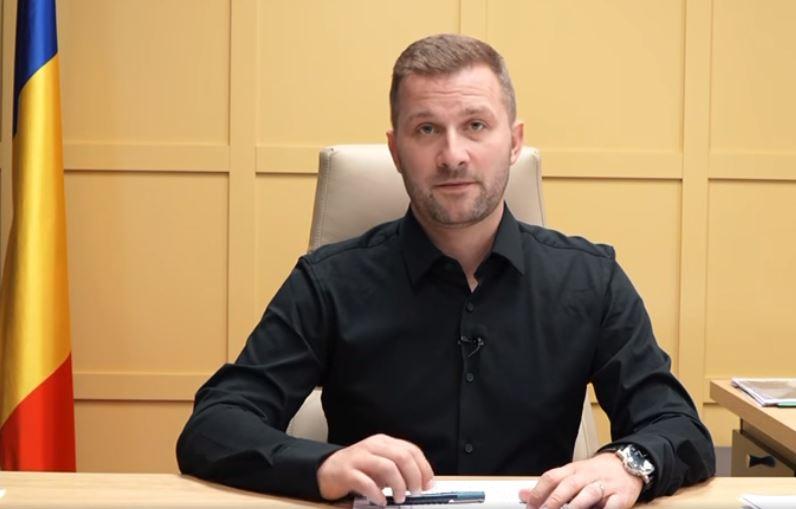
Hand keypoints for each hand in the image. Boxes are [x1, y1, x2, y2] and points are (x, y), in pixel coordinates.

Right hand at [316, 433, 434, 504]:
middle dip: (414, 476)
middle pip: (401, 457)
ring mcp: (358, 457)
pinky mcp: (346, 472)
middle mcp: (372, 446)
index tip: (428, 484)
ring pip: (387, 467)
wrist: (327, 471)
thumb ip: (399, 469)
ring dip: (398, 485)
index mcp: (383, 442)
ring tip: (400, 498)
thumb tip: (422, 483)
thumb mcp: (381, 465)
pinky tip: (381, 501)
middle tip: (416, 492)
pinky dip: (377, 493)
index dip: (423, 468)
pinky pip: (366, 482)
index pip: (411, 450)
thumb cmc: (359, 470)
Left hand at [519, 452, 642, 508]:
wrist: (628, 463)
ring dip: (576, 506)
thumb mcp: (572, 474)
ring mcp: (604, 486)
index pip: (551, 477)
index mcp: (572, 470)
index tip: (529, 506)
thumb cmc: (596, 473)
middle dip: (554, 501)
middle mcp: (587, 476)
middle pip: (568, 485)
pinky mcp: (621, 497)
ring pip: (588, 493)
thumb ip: (549, 486)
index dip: (538, 492)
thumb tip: (523, 494)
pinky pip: (611, 506)